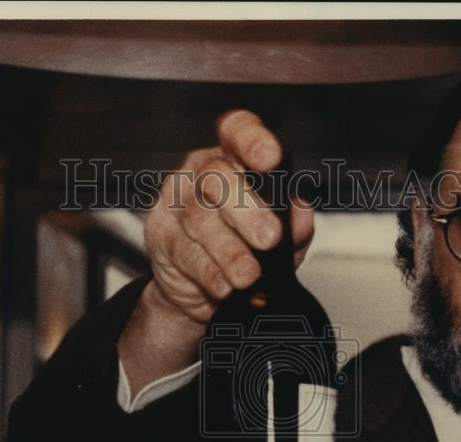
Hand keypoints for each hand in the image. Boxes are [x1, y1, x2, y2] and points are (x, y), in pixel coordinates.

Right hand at [143, 109, 314, 325]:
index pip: (238, 131)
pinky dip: (209, 272)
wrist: (202, 289)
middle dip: (246, 209)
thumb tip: (300, 217)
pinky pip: (184, 252)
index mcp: (234, 159)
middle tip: (269, 237)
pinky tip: (224, 286)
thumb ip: (295, 227)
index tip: (271, 158)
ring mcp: (175, 202)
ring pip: (199, 220)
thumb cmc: (246, 250)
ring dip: (228, 251)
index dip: (252, 139)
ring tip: (248, 274)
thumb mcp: (280, 241)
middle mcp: (201, 173)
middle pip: (217, 178)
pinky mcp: (160, 234)